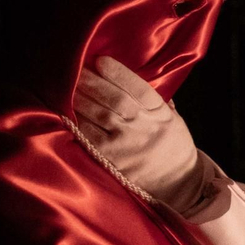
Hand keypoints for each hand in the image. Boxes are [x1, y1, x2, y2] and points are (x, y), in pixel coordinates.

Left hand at [73, 56, 202, 208]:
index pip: (139, 88)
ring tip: (65, 85)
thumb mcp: (175, 120)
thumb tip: (144, 75)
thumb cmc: (174, 148)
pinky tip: (66, 110)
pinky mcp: (112, 158)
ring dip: (79, 98)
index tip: (101, 60)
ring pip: (99, 115)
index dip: (118, 73)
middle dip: (93, 82)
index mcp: (161, 113)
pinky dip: (76, 122)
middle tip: (75, 68)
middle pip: (115, 99)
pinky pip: (89, 136)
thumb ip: (159, 100)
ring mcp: (127, 143)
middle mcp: (144, 126)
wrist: (179, 184)